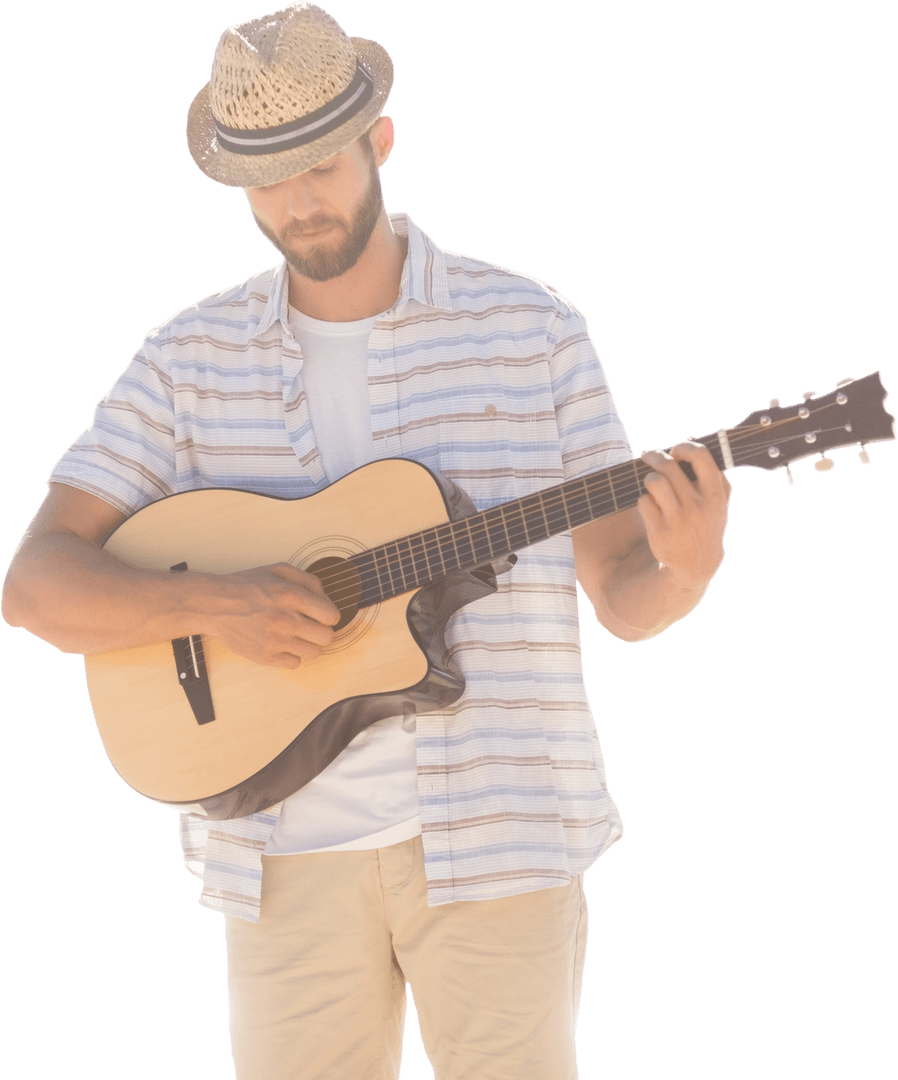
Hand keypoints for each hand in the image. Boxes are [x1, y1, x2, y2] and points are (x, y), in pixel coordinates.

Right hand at [200, 562, 340, 669]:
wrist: (214, 604)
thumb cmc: (247, 586)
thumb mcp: (279, 570)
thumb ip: (308, 581)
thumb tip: (326, 599)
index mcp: (290, 596)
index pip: (331, 616)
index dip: (330, 615)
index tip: (322, 615)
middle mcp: (284, 619)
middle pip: (326, 637)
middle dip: (322, 631)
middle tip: (311, 626)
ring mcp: (274, 640)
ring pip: (313, 653)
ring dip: (308, 644)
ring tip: (296, 635)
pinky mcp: (264, 657)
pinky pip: (294, 664)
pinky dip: (292, 656)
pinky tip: (282, 644)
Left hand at [637, 440, 732, 594]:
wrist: (696, 566)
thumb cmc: (706, 525)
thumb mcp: (720, 503)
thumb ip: (713, 476)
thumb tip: (694, 444)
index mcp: (715, 494)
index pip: (700, 456)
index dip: (683, 447)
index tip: (675, 450)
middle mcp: (697, 505)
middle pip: (669, 466)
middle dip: (654, 457)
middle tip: (648, 456)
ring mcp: (678, 519)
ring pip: (654, 482)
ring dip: (648, 479)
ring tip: (651, 484)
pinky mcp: (660, 531)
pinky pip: (643, 502)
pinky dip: (644, 501)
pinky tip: (650, 507)